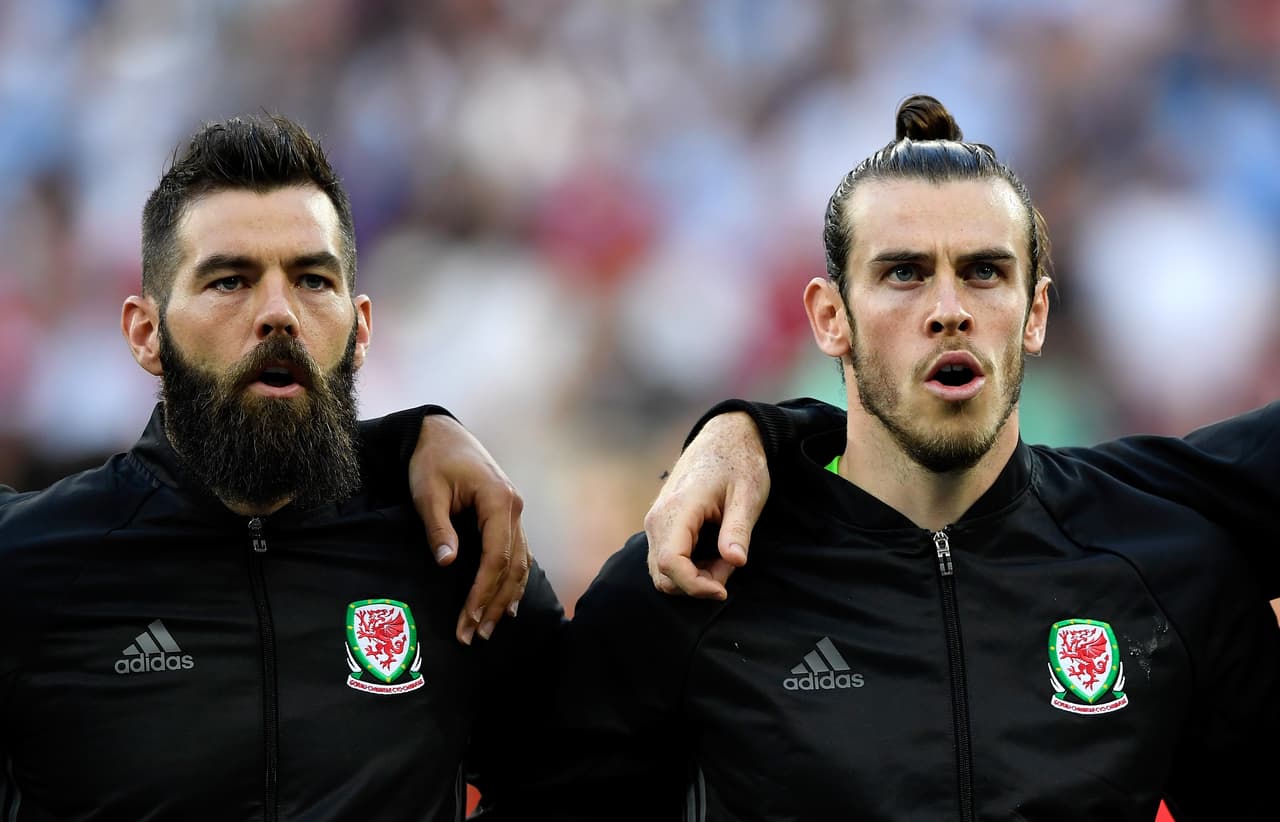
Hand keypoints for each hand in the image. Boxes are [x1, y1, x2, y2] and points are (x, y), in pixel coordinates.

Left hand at [409, 415, 529, 643]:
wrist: (441, 433)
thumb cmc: (431, 461)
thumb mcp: (428, 492)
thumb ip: (438, 527)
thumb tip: (447, 563)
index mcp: (498, 501)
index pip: (496, 557)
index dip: (482, 591)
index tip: (467, 618)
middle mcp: (515, 508)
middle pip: (512, 566)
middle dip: (494, 603)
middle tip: (475, 635)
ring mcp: (515, 512)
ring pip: (519, 563)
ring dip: (506, 597)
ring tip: (489, 628)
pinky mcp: (507, 516)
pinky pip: (517, 553)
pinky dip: (513, 580)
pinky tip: (508, 603)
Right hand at [644, 411, 768, 598]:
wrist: (724, 437)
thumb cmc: (738, 463)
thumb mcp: (748, 495)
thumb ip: (738, 530)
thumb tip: (735, 562)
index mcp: (677, 509)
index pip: (671, 563)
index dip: (696, 585)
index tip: (724, 589)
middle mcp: (657, 518)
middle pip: (662, 574)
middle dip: (697, 584)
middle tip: (730, 566)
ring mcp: (655, 522)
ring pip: (662, 571)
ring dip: (694, 577)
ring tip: (725, 557)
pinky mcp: (661, 525)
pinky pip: (666, 558)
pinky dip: (689, 568)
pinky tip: (715, 554)